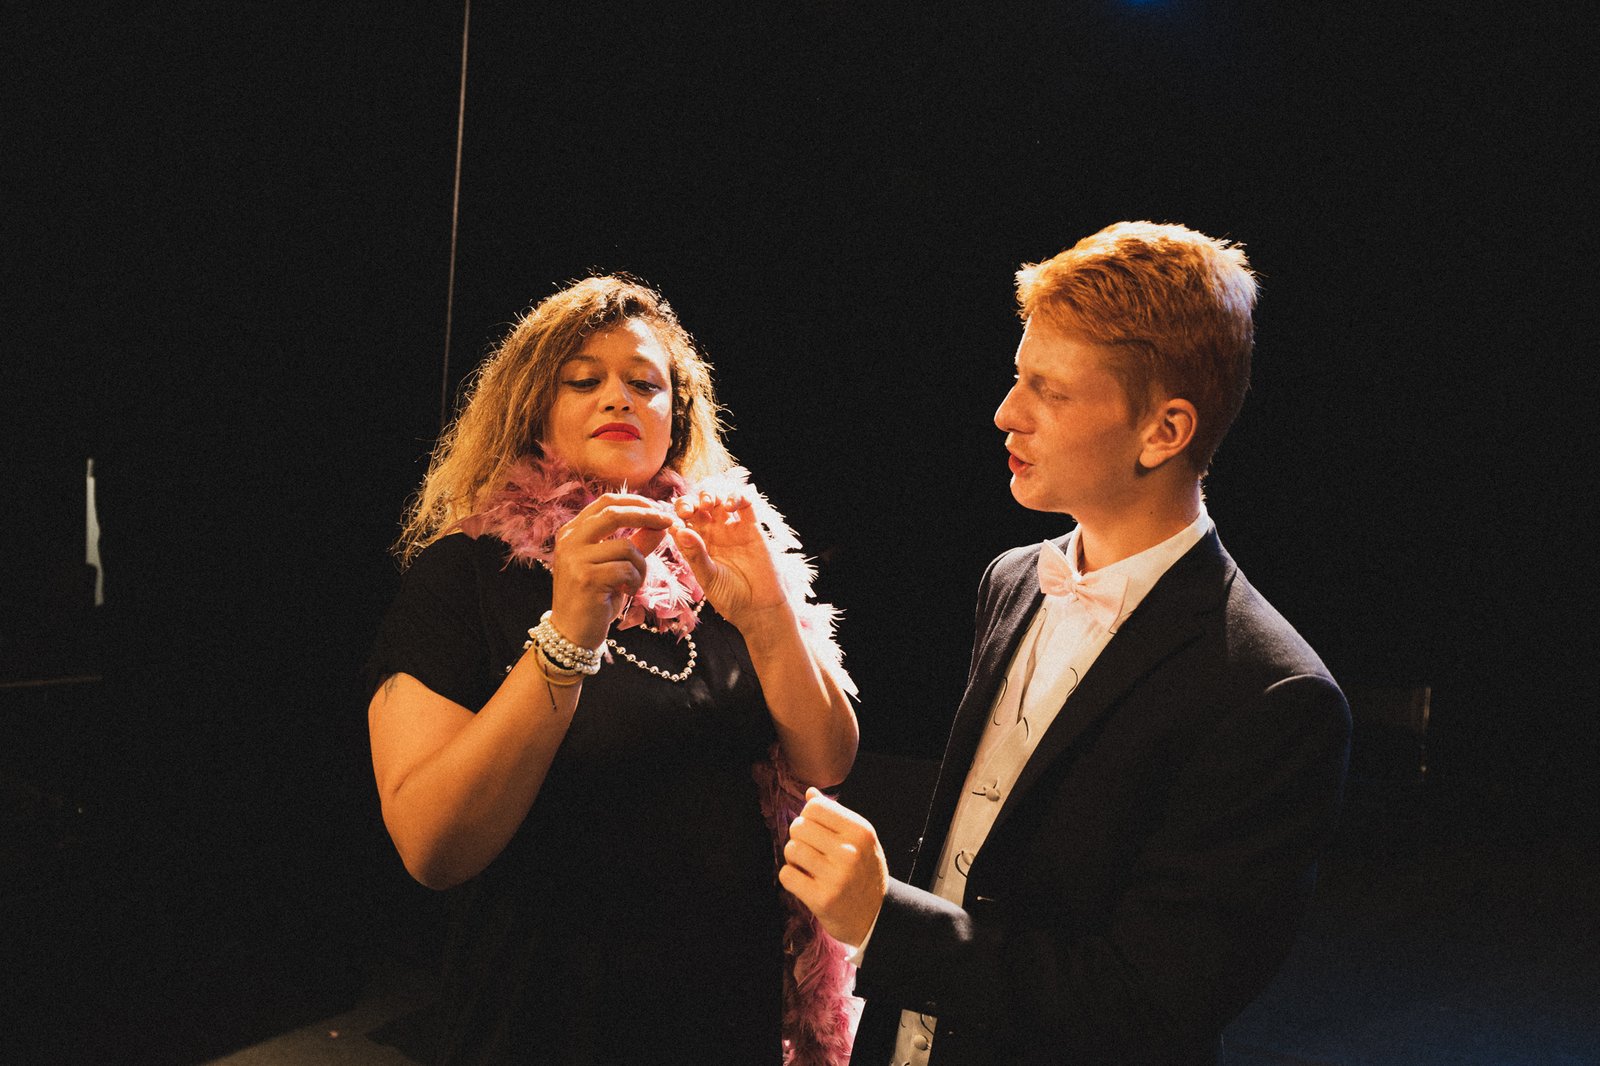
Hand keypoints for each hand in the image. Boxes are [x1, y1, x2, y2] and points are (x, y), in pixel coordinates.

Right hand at [548, 493, 675, 648]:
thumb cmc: (596, 598)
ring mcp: (575, 559)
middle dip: (647, 515)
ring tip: (635, 581)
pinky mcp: (586, 578)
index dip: (636, 501)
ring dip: (641, 565)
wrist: (572, 633)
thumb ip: (636, 543)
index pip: (606, 502)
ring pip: (626, 547)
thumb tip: (662, 523)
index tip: (659, 509)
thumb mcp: (616, 565)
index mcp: (572, 532)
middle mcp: (569, 540)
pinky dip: (636, 581)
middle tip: (668, 523)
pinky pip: (626, 569)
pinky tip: (627, 591)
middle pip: (614, 513)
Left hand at [671, 489, 786, 630]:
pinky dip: (737, 496)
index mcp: (697, 546)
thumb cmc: (730, 598)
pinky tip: (730, 505)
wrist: (759, 608)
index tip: (674, 520)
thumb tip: (678, 530)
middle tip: (689, 509)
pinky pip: (745, 504)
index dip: (675, 516)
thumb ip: (695, 555)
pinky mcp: (752, 527)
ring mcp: (732, 529)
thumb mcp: (708, 578)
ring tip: (709, 504)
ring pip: (719, 501)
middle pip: (697, 507)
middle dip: (690, 502)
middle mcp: (713, 535)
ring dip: (711, 495)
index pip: (682, 523)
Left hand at [778, 787, 887, 946]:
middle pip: (799, 826)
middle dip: (799, 838)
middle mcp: (850, 851)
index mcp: (860, 831)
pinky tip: (805, 882)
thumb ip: (836, 815)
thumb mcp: (860, 839)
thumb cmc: (865, 872)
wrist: (877, 916)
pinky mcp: (822, 899)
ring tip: (808, 867)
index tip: (816, 831)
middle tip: (811, 852)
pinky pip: (787, 875)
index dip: (808, 817)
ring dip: (794, 858)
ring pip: (791, 849)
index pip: (814, 807)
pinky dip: (791, 877)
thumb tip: (810, 793)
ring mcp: (836, 876)